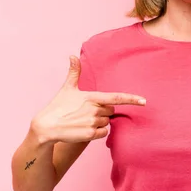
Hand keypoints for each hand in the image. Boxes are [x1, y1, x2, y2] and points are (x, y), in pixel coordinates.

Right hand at [31, 56, 145, 144]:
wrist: (46, 127)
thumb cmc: (57, 106)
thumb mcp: (67, 88)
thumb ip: (74, 72)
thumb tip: (72, 55)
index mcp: (92, 97)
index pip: (116, 98)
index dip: (132, 99)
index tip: (144, 101)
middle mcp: (95, 109)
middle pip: (111, 110)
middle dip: (103, 110)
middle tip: (87, 111)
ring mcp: (93, 122)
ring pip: (107, 122)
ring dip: (100, 121)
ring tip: (83, 120)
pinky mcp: (90, 134)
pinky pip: (104, 132)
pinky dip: (98, 132)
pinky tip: (85, 129)